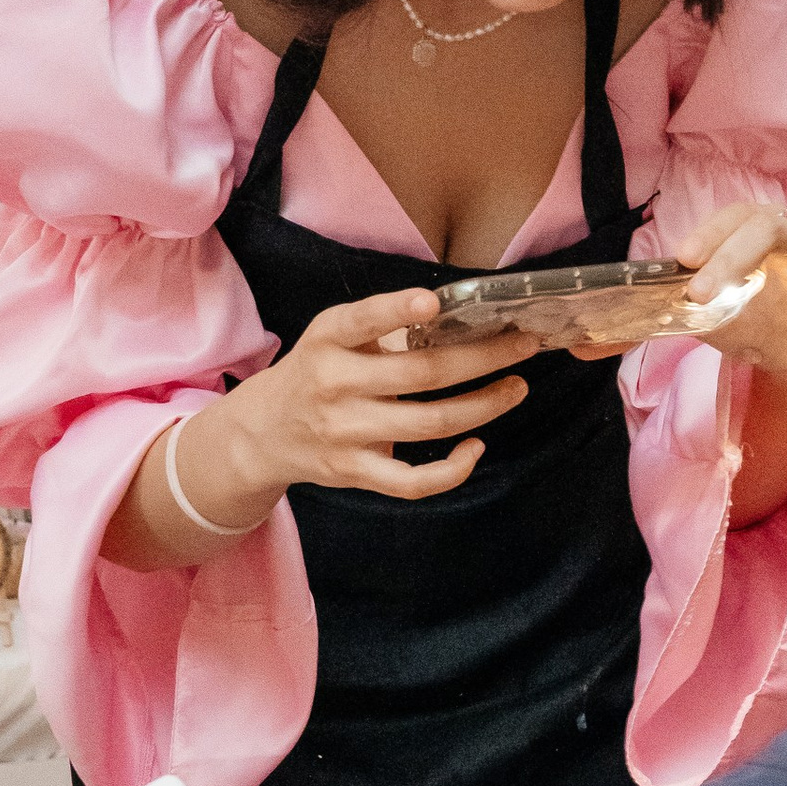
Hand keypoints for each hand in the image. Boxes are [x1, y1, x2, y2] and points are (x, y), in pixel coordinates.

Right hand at [205, 287, 537, 515]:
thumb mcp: (333, 337)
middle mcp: (335, 384)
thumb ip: (382, 327)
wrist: (262, 433)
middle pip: (422, 374)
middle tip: (524, 346)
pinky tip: (476, 446)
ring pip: (430, 423)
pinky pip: (413, 481)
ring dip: (485, 406)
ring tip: (516, 388)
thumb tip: (461, 318)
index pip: (361, 321)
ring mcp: (346, 432)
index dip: (396, 312)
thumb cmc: (316, 373)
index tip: (431, 304)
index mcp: (329, 340)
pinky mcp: (355, 471)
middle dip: (484, 359)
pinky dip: (453, 469)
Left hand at [674, 137, 786, 397]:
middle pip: (767, 229)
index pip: (732, 225)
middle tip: (703, 289)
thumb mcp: (724, 328)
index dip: (709, 236)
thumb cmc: (766, 336)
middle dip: (733, 254)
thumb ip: (696, 317)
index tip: (684, 260)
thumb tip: (650, 314)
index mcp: (755, 249)